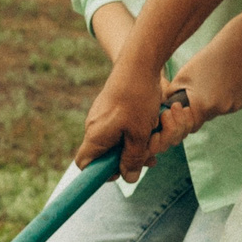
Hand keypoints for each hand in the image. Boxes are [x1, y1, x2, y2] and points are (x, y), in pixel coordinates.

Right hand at [78, 58, 167, 182]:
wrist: (139, 64)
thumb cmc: (137, 99)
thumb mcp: (139, 134)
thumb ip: (133, 158)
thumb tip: (128, 178)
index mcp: (96, 136)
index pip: (85, 164)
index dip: (100, 173)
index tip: (121, 171)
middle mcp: (95, 127)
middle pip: (106, 155)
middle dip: (130, 158)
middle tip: (151, 156)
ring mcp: (103, 117)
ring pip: (118, 141)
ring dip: (139, 143)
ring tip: (156, 134)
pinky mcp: (113, 108)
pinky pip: (123, 127)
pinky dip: (138, 129)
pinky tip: (154, 122)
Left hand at [155, 31, 241, 150]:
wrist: (238, 48)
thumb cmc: (206, 60)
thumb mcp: (182, 77)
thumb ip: (172, 96)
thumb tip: (165, 108)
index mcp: (202, 107)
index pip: (190, 125)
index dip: (185, 118)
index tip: (183, 106)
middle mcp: (220, 110)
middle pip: (204, 117)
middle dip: (199, 108)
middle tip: (199, 89)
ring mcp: (234, 107)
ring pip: (217, 110)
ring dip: (213, 101)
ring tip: (213, 80)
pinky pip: (230, 104)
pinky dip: (225, 97)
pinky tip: (225, 80)